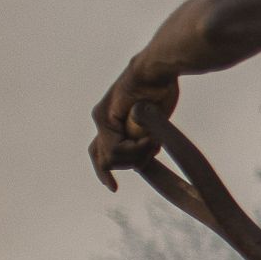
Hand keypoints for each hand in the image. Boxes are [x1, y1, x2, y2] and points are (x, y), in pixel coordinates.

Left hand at [89, 52, 181, 188]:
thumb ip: (143, 140)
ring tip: (153, 140)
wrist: (156, 71)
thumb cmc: (160, 91)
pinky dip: (134, 149)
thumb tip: (142, 160)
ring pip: (111, 157)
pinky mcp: (103, 118)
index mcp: (111, 123)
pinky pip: (114, 149)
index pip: (100, 154)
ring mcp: (100, 119)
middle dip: (126, 163)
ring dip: (135, 154)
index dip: (105, 172)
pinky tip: (149, 139)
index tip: (113, 189)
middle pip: (102, 159)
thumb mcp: (152, 124)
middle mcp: (101, 121)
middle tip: (149, 150)